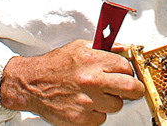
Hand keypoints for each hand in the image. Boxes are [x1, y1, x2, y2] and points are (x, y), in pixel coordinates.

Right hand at [0, 40, 144, 125]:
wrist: (32, 84)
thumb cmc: (55, 65)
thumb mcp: (80, 47)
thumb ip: (105, 48)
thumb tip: (126, 48)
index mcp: (92, 60)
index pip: (126, 67)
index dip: (128, 71)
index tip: (126, 74)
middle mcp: (91, 80)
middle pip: (131, 88)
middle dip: (134, 89)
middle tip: (130, 89)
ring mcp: (87, 101)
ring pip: (116, 105)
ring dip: (110, 101)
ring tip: (97, 94)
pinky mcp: (81, 118)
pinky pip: (102, 119)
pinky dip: (97, 113)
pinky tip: (86, 104)